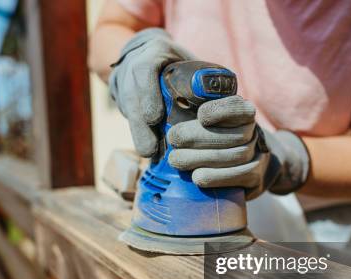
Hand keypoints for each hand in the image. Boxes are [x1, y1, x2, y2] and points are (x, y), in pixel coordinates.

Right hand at [109, 28, 193, 156]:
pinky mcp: (122, 99)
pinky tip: (148, 151)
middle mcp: (133, 68)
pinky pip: (128, 116)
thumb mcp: (187, 58)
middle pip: (133, 96)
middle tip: (150, 149)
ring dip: (137, 134)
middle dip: (140, 125)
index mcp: (153, 53)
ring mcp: (124, 84)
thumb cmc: (174, 59)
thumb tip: (229, 100)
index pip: (145, 69)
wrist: (141, 53)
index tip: (155, 118)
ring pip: (127, 109)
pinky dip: (138, 134)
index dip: (148, 95)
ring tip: (148, 153)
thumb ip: (202, 76)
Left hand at [167, 95, 309, 197]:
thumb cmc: (210, 142)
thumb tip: (161, 116)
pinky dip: (214, 177)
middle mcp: (253, 131)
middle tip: (174, 140)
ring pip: (234, 155)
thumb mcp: (201, 125)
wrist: (241, 170)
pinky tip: (196, 177)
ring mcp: (256, 154)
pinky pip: (238, 175)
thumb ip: (189, 116)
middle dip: (198, 136)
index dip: (220, 110)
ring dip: (200, 158)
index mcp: (240, 112)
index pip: (237, 106)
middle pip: (233, 134)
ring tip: (176, 160)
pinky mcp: (255, 177)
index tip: (201, 115)